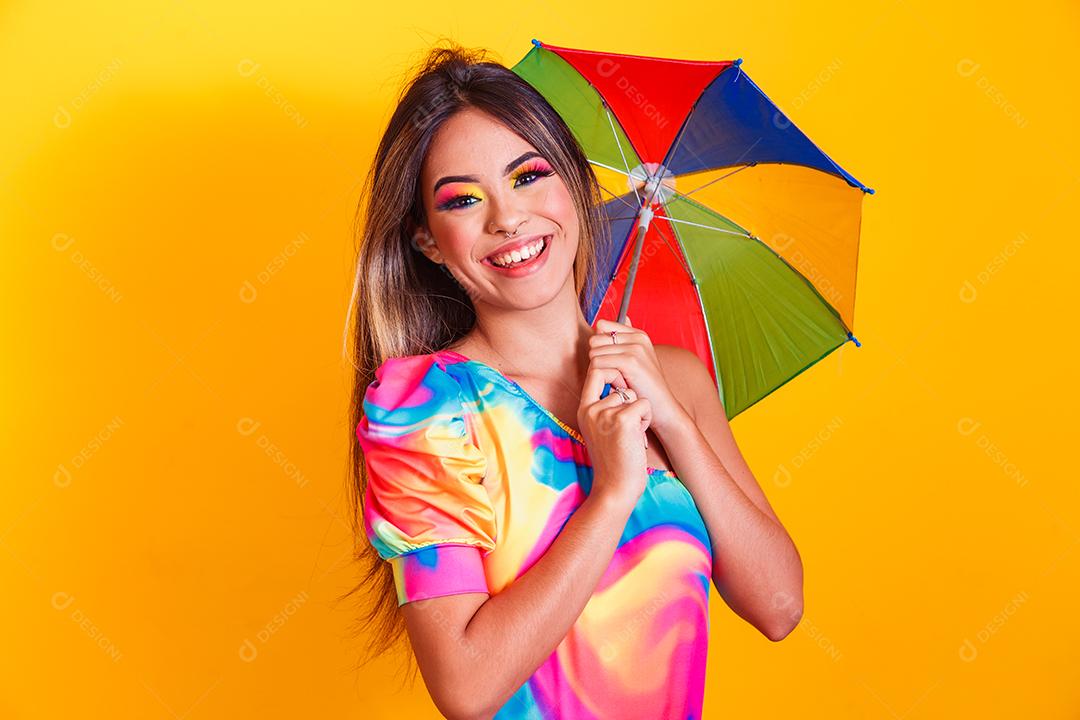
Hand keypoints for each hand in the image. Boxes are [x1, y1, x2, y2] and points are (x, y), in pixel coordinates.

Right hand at [576, 363, 651, 507]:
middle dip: (628, 391)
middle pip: (614, 375)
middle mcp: (591, 409)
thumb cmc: (613, 461)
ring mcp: (605, 413)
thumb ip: (603, 408)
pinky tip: (638, 437)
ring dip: (639, 411)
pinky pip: (643, 404)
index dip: (611, 372)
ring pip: (632, 393)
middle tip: (630, 414)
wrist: (615, 488)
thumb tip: (619, 386)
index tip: (622, 388)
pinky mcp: (623, 420)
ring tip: (632, 433)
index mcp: (583, 410)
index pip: (595, 371)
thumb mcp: (600, 430)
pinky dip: (646, 419)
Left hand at [589, 316, 685, 435]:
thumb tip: (600, 324)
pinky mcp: (630, 361)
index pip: (602, 325)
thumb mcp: (634, 360)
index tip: (609, 360)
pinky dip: (602, 376)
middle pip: (595, 339)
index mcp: (638, 334)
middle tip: (610, 373)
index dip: (599, 345)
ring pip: (594, 352)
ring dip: (599, 369)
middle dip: (597, 357)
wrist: (661, 407)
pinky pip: (598, 363)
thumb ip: (620, 341)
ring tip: (614, 380)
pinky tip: (615, 385)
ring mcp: (635, 348)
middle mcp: (637, 337)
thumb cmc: (644, 387)